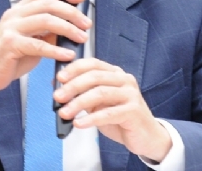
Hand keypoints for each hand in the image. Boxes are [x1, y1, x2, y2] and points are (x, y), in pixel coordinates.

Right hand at [0, 0, 90, 102]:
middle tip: (86, 24)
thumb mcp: (31, 40)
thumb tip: (70, 25)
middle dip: (72, 12)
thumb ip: (47, 31)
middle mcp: (14, 14)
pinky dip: (57, 50)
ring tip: (82, 38)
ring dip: (68, 28)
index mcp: (19, 10)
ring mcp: (10, 28)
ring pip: (46, 20)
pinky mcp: (10, 44)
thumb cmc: (10, 59)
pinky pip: (39, 44)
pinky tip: (68, 54)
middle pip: (48, 3)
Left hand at [54, 59, 172, 162]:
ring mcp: (131, 94)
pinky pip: (108, 113)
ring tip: (64, 113)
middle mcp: (124, 80)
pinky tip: (79, 123)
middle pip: (95, 77)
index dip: (74, 68)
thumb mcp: (98, 104)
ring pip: (100, 93)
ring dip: (79, 103)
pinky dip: (91, 118)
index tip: (59, 78)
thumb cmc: (120, 118)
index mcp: (115, 74)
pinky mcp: (133, 111)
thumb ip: (82, 93)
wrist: (145, 136)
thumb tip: (57, 86)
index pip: (93, 64)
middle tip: (58, 97)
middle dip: (73, 86)